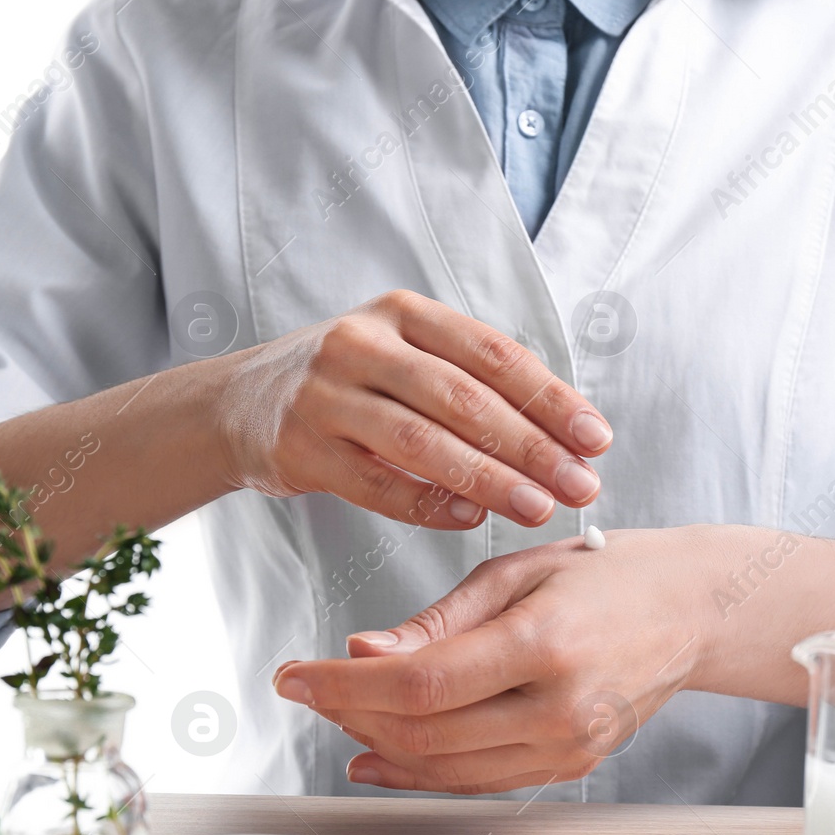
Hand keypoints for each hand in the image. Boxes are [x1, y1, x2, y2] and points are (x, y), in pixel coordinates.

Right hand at [216, 290, 611, 528]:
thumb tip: (565, 435)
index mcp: (404, 315)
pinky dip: (427, 505)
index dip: (550, 398)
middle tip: (579, 486)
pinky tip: (470, 518)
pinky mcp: (300, 446)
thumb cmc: (347, 384)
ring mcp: (326, 395)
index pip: (493, 354)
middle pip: (463, 398)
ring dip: (488, 479)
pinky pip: (376, 484)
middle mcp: (362, 344)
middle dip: (531, 446)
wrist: (239, 404)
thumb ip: (470, 384)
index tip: (595, 439)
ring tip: (537, 507)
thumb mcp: (403, 356)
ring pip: (421, 441)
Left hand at [272, 528, 834, 794]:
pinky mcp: (570, 767)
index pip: (415, 686)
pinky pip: (477, 782)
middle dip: (347, 716)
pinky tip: (378, 757)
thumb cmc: (603, 573)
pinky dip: (420, 771)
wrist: (692, 609)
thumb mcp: (513, 573)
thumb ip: (434, 622)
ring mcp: (568, 747)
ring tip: (336, 715)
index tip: (290, 675)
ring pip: (444, 769)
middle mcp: (558, 708)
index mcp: (542, 644)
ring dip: (376, 748)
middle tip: (306, 689)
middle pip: (422, 736)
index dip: (340, 687)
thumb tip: (360, 655)